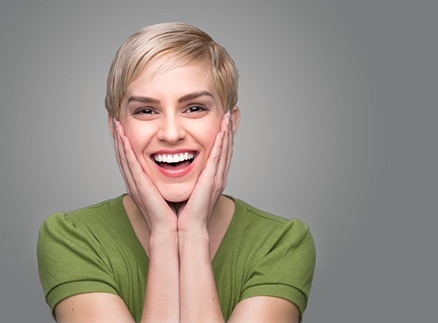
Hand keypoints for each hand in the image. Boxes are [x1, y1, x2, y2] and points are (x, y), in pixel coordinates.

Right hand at [113, 119, 177, 232]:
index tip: (122, 125)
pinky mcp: (139, 186)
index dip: (124, 141)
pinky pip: (130, 164)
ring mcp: (135, 183)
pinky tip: (123, 137)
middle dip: (117, 136)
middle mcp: (134, 181)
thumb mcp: (166, 190)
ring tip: (115, 122)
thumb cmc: (172, 212)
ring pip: (123, 156)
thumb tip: (173, 167)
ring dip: (118, 139)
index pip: (130, 157)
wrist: (171, 230)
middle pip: (122, 154)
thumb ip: (165, 178)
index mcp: (141, 182)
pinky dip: (125, 150)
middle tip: (113, 118)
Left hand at [177, 110, 233, 230]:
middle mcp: (218, 176)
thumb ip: (187, 179)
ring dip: (227, 131)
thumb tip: (177, 170)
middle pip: (226, 148)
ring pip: (225, 149)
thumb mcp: (187, 191)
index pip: (220, 153)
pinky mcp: (212, 179)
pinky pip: (219, 156)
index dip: (223, 137)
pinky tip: (223, 129)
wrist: (186, 229)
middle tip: (232, 112)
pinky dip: (222, 141)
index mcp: (212, 178)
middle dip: (229, 130)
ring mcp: (217, 177)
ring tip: (229, 114)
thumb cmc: (184, 213)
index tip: (223, 122)